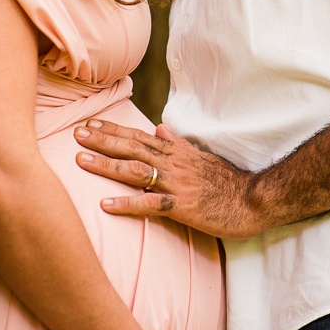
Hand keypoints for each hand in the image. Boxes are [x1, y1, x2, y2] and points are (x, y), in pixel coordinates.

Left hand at [75, 120, 262, 238]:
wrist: (253, 201)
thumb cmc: (229, 182)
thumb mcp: (203, 157)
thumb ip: (179, 143)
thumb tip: (160, 127)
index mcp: (178, 153)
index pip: (140, 136)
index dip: (115, 130)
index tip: (91, 123)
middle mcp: (175, 164)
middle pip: (133, 148)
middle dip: (103, 140)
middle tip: (76, 134)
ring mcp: (178, 184)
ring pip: (136, 171)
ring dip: (107, 165)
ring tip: (81, 160)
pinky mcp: (183, 207)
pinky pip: (150, 205)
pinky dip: (126, 203)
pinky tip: (105, 203)